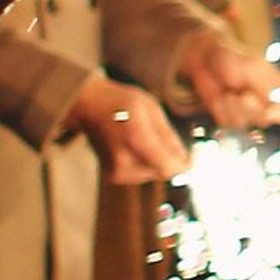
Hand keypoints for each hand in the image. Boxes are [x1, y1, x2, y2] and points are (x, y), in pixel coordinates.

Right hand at [62, 74, 188, 183]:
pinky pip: (142, 175)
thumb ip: (169, 136)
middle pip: (163, 172)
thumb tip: (184, 159)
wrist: (89, 106)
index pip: (168, 169)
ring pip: (154, 174)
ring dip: (157, 161)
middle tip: (162, 137)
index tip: (191, 156)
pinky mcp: (114, 176)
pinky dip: (146, 163)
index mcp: (135, 139)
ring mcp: (116, 171)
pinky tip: (137, 146)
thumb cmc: (121, 102)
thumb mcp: (151, 109)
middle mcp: (123, 160)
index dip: (184, 166)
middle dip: (170, 159)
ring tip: (146, 138)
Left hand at [177, 34, 279, 131]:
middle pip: (265, 120)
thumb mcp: (253, 66)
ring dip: (232, 106)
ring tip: (230, 91)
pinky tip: (221, 96)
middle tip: (243, 93)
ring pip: (243, 123)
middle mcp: (266, 103)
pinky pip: (226, 122)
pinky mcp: (229, 117)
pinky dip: (220, 109)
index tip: (269, 111)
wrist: (207, 57)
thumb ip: (268, 86)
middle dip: (251, 108)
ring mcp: (247, 112)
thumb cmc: (233, 57)